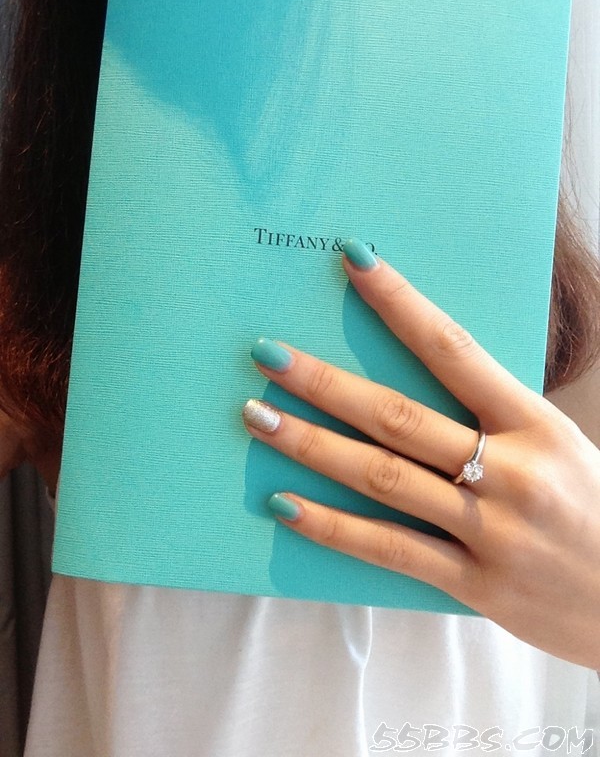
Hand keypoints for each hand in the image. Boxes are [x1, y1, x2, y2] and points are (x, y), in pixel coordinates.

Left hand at [242, 239, 599, 668]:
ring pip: (384, 478)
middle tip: (267, 354)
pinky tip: (284, 504)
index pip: (454, 349)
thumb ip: (494, 419)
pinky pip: (391, 550)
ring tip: (258, 417)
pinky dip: (333, 527)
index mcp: (536, 424)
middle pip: (399, 417)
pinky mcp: (475, 585)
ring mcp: (491, 531)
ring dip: (312, 445)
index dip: (400, 303)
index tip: (354, 262)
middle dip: (326, 383)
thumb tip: (412, 382)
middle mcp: (512, 472)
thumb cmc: (599, 510)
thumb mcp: (559, 446)